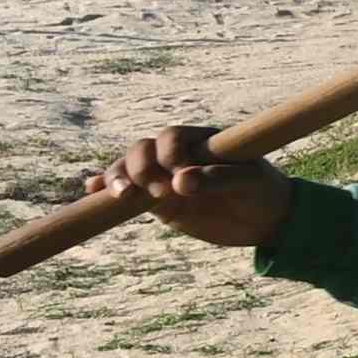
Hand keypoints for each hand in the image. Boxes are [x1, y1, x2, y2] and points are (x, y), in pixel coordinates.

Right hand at [99, 125, 293, 248]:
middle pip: (143, 150)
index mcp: (201, 140)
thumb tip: (180, 181)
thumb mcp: (249, 183)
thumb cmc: (263, 192)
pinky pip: (128, 192)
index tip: (180, 176)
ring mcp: (165, 177)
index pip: (172, 137)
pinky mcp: (158, 202)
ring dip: (118, 178)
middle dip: (140, 168)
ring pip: (130, 169)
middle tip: (158, 192)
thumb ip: (218, 178)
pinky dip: (107, 190)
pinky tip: (91, 192)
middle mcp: (179, 155)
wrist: (266, 221)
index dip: (169, 154)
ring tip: (121, 195)